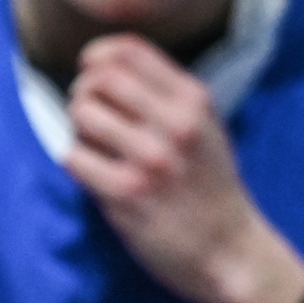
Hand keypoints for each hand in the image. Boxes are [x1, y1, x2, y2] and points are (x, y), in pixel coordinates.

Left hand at [63, 34, 303, 302]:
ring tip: (94, 146)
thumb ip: (164, 95)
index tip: (89, 71)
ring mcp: (150, 159)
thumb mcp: (205, 127)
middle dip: (83, 93)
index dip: (96, 56)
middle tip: (89, 115)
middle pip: (99, 78)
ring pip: (82, 114)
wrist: (228, 252)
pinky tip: (95, 174)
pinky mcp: (127, 193)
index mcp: (194, 101)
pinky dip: (77, 163)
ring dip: (77, 129)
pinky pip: (75, 157)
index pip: (128, 50)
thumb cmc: (209, 187)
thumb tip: (102, 65)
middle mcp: (175, 124)